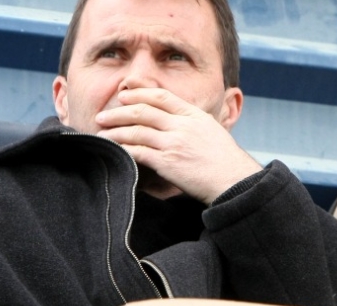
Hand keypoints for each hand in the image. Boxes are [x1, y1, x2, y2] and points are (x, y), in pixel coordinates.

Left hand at [96, 88, 261, 204]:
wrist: (234, 181)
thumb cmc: (224, 160)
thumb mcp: (211, 130)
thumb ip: (191, 121)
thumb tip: (173, 118)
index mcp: (194, 115)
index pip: (162, 96)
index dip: (140, 92)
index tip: (124, 93)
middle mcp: (182, 126)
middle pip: (143, 111)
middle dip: (118, 112)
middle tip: (102, 116)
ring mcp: (174, 143)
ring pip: (137, 131)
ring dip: (116, 131)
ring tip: (102, 133)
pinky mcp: (168, 163)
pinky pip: (139, 151)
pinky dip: (123, 149)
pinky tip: (114, 149)